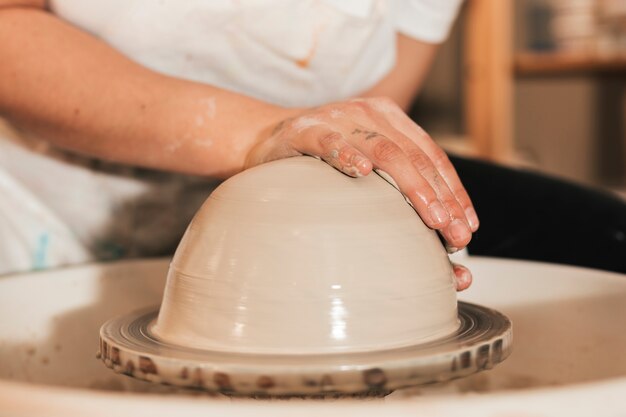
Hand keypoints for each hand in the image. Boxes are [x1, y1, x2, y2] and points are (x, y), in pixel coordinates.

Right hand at [246, 97, 477, 290]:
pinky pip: (327, 142)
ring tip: (429, 216)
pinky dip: (345, 155)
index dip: (453, 191)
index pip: (430, 156)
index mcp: (390, 120)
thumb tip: (440, 256)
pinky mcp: (304, 130)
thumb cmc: (324, 164)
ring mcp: (337, 119)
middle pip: (413, 156)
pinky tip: (361, 173)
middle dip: (439, 197)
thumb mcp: (365, 170)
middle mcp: (369, 114)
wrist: (269, 140)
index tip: (467, 228)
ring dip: (410, 185)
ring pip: (382, 150)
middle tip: (453, 234)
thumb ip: (397, 196)